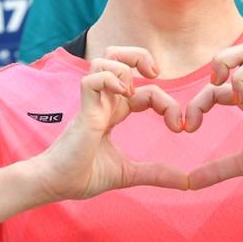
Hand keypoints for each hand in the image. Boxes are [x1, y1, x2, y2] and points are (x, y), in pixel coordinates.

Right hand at [30, 47, 186, 200]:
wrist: (56, 185)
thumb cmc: (83, 175)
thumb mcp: (129, 174)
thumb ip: (156, 174)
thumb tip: (187, 182)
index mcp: (113, 112)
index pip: (143, 90)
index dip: (165, 102)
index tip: (180, 126)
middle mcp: (103, 102)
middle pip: (117, 57)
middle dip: (139, 56)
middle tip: (155, 73)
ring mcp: (92, 104)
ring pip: (104, 60)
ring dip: (125, 64)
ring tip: (137, 86)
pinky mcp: (84, 112)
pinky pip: (92, 79)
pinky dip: (109, 78)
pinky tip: (124, 94)